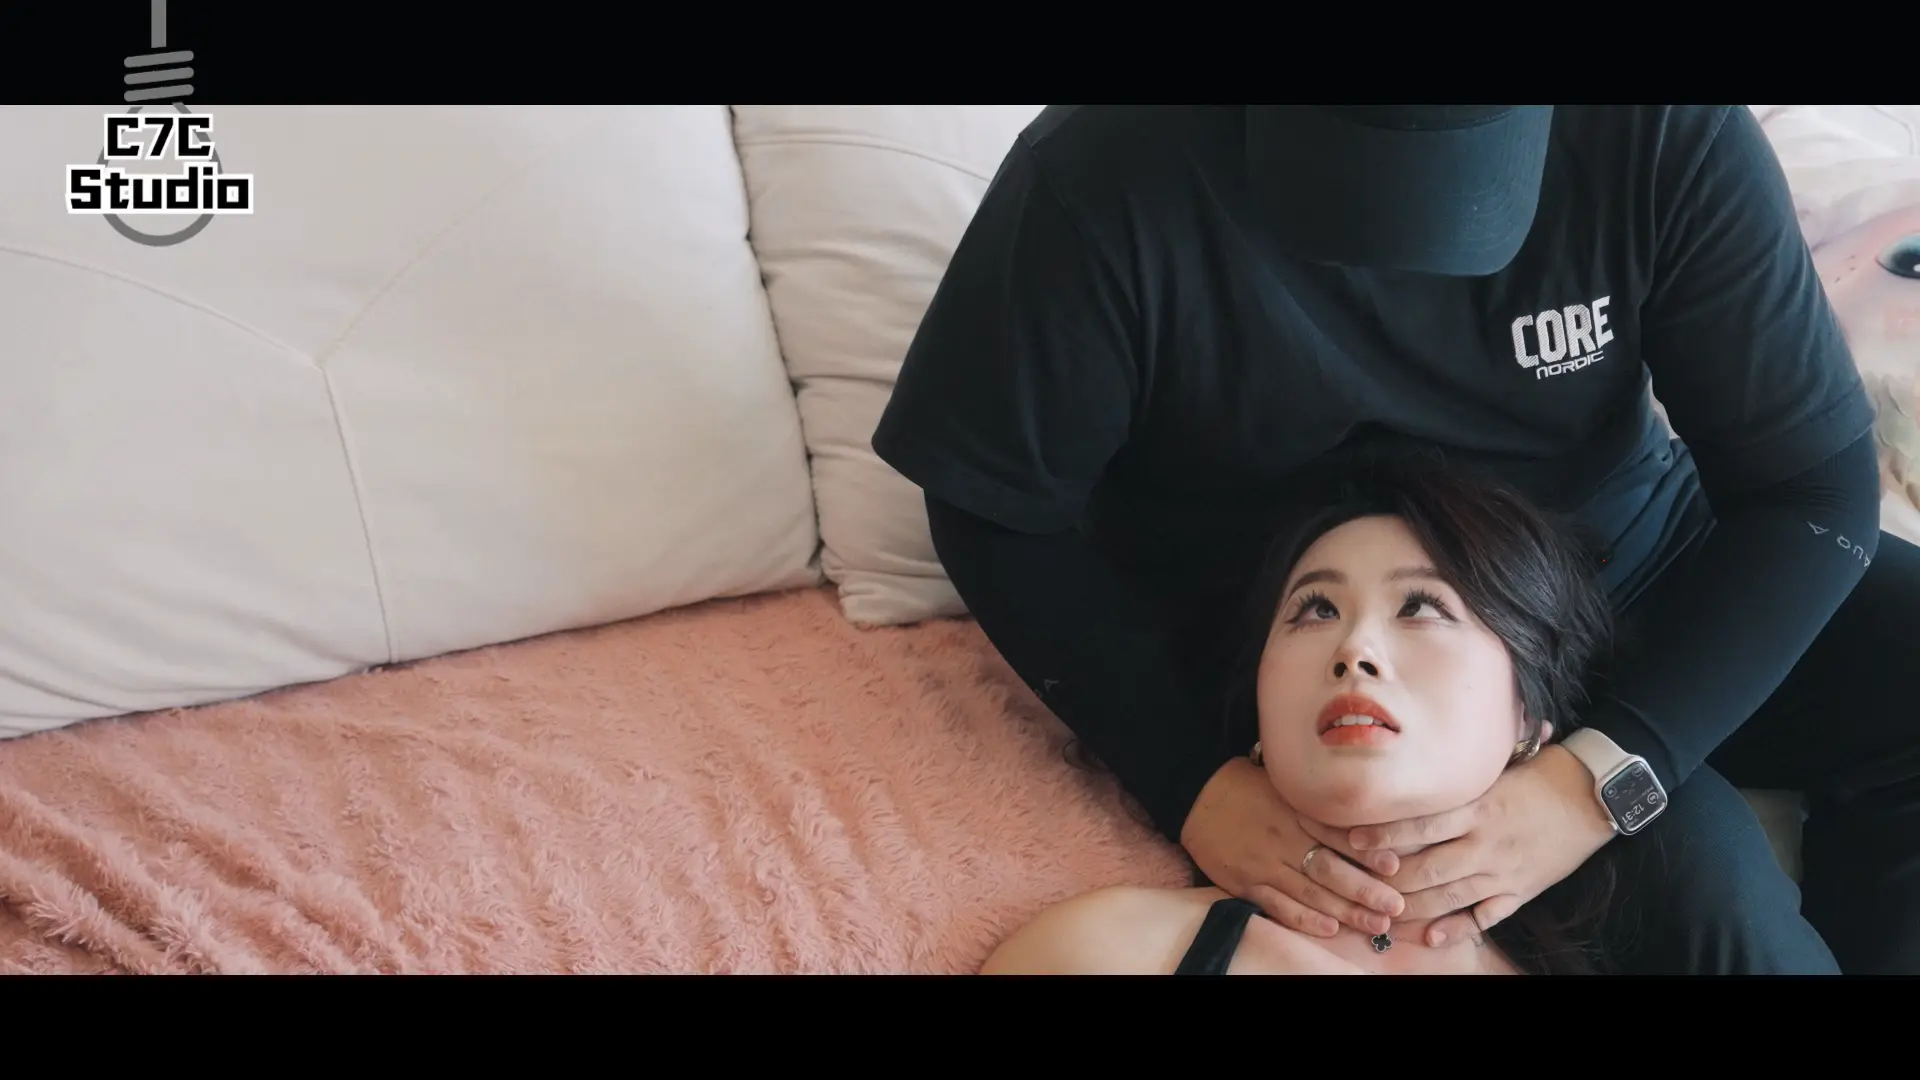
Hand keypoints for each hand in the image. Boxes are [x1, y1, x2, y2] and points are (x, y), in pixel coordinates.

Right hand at [1181, 757, 1404, 937]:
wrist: (1195, 794)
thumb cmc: (1246, 787)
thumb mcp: (1284, 785)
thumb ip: (1316, 804)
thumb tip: (1358, 820)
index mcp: (1295, 811)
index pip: (1336, 835)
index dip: (1367, 853)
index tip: (1395, 867)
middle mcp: (1283, 838)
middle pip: (1329, 869)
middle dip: (1365, 891)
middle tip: (1395, 907)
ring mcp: (1263, 863)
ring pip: (1309, 892)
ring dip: (1344, 911)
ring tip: (1374, 924)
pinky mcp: (1245, 882)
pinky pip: (1277, 905)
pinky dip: (1303, 918)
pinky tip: (1328, 927)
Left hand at [1329, 745, 1616, 946]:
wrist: (1593, 796)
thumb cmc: (1540, 774)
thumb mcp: (1495, 771)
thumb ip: (1457, 782)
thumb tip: (1411, 773)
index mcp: (1479, 808)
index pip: (1423, 824)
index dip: (1387, 834)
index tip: (1354, 838)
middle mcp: (1487, 842)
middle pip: (1430, 867)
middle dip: (1390, 879)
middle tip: (1356, 884)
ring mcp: (1504, 870)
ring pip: (1451, 897)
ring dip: (1413, 909)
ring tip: (1381, 916)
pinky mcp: (1522, 890)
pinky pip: (1486, 915)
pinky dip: (1459, 928)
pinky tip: (1432, 937)